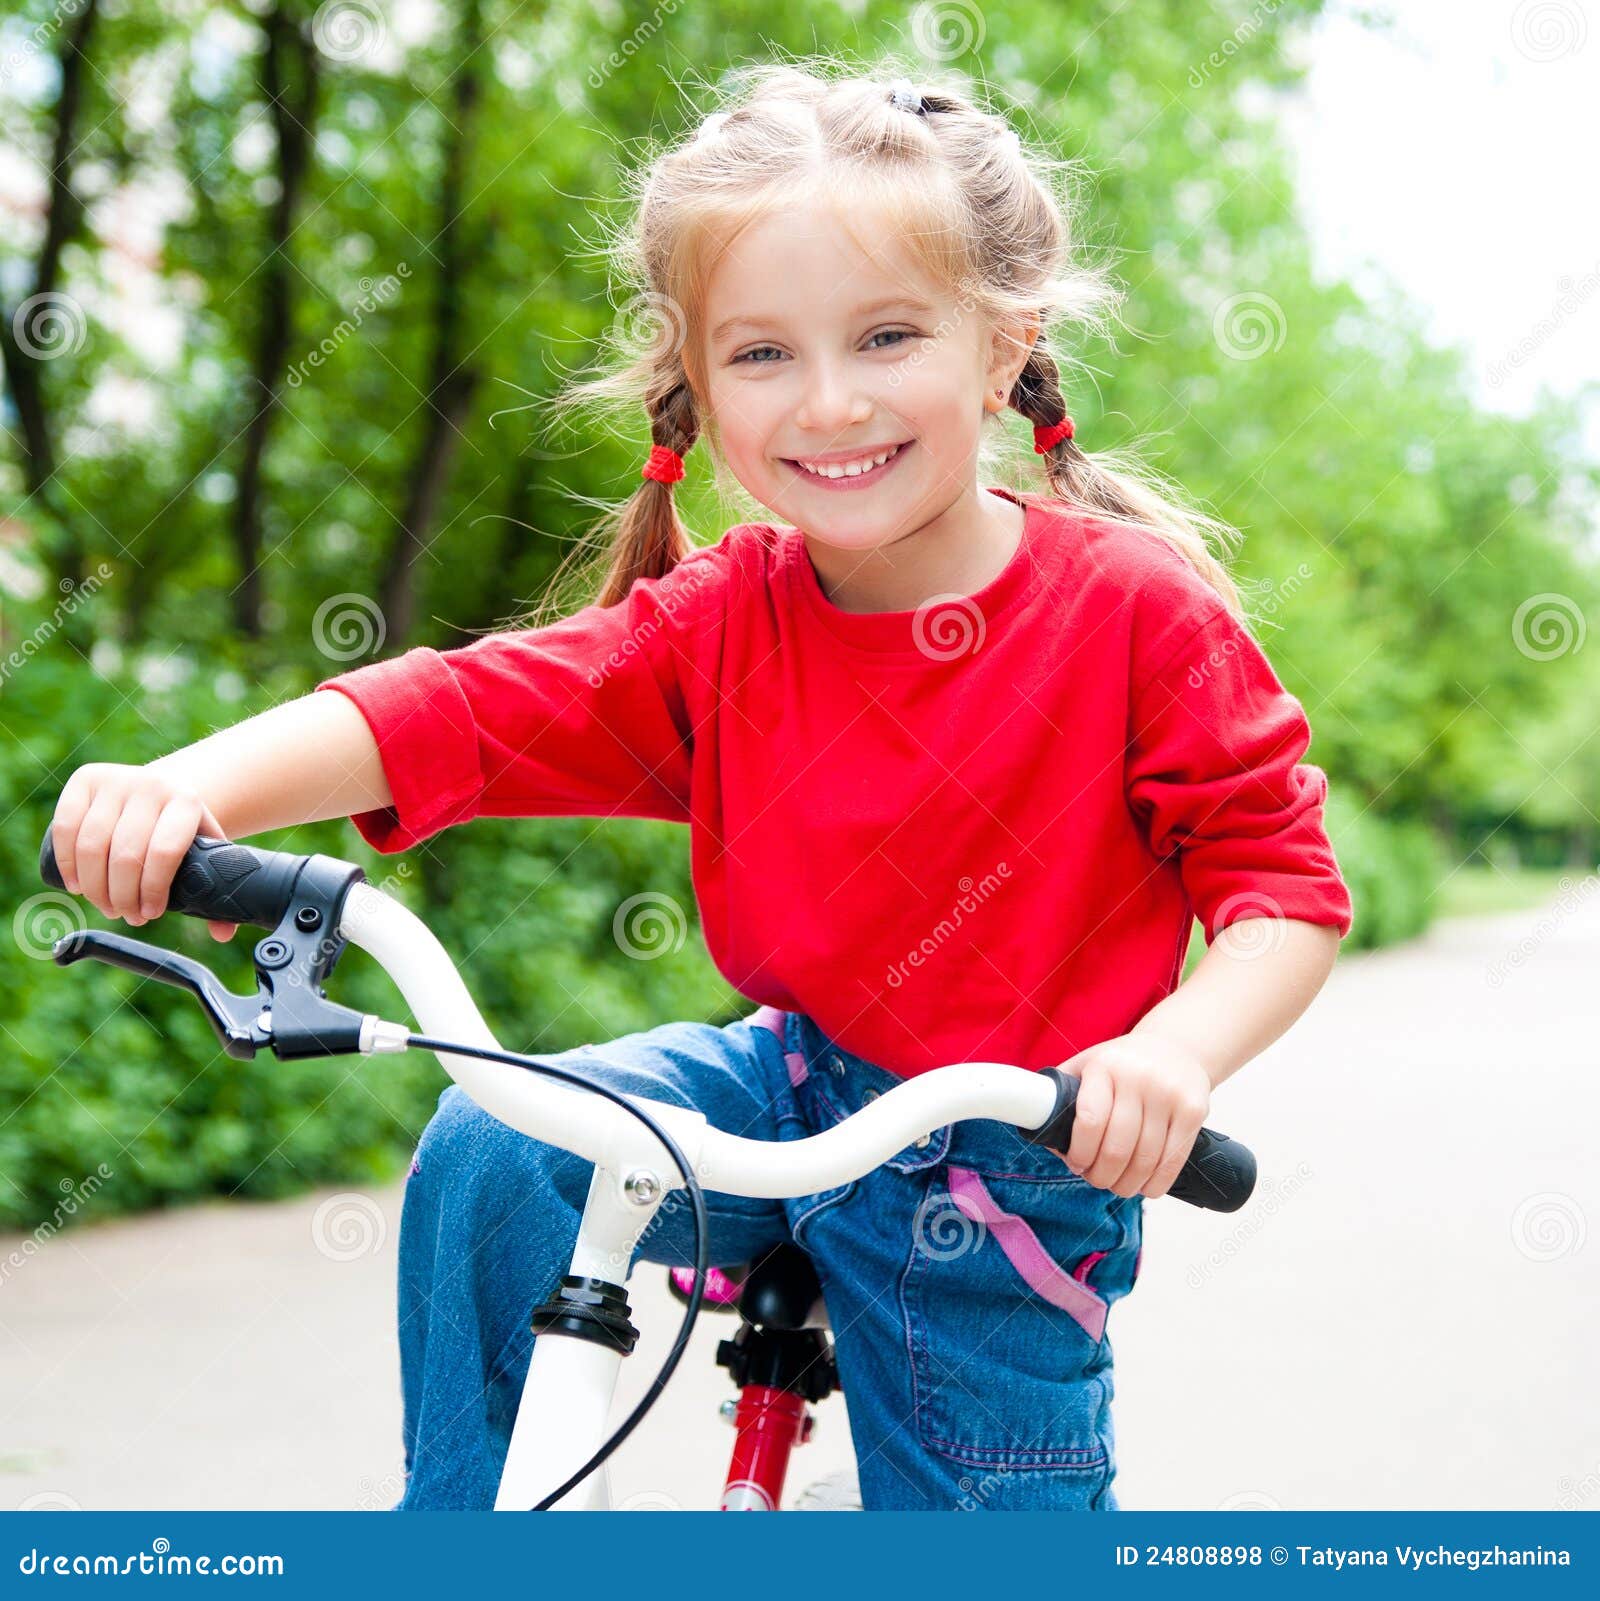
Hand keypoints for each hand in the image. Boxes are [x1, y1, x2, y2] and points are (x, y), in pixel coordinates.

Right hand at [50, 762, 238, 941]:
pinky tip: (79, 886)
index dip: (154, 890)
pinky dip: (68, 863)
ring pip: (92, 845)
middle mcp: (151, 785)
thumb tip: (222, 933)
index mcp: (187, 801)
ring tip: (107, 906)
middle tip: (127, 916)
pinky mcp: (84, 781)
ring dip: (96, 887)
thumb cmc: (182, 829)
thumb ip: (219, 886)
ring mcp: (115, 780)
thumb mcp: (206, 847)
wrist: (159, 789)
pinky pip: (65, 828)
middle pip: (126, 855)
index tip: (151, 913)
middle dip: (124, 897)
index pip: (165, 852)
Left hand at [1049, 1033, 1212, 1198]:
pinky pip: (1172, 1162)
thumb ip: (1063, 1094)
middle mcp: (1138, 1078)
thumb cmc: (1122, 1064)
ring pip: (1145, 1160)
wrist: (1176, 1047)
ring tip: (1118, 1185)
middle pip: (1117, 1149)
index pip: (1089, 1121)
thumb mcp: (1088, 1064)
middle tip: (1095, 1179)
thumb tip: (1043, 1133)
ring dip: (1127, 1185)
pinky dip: (1155, 1184)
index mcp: (1104, 1066)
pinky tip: (1144, 1185)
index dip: (1079, 1153)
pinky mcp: (1193, 1111)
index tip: (1075, 1163)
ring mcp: (1169, 1094)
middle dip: (1101, 1176)